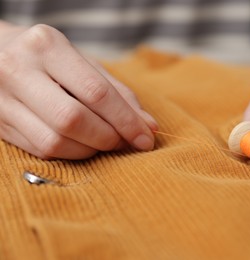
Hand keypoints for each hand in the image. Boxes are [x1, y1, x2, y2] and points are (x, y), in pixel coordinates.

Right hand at [0, 23, 156, 158]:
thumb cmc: (50, 59)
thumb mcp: (84, 64)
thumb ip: (118, 94)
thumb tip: (149, 127)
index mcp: (47, 47)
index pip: (95, 92)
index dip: (126, 120)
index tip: (145, 138)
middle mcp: (19, 70)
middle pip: (73, 119)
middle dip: (108, 137)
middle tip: (124, 141)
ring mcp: (3, 99)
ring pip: (54, 142)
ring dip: (90, 149)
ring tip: (103, 141)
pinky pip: (41, 151)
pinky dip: (70, 153)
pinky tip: (81, 143)